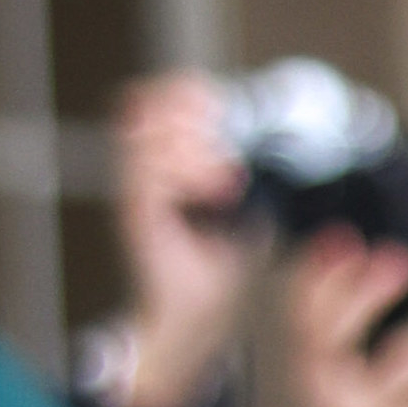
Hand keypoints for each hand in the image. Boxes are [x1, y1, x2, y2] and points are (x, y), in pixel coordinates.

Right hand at [106, 71, 252, 406]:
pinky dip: (188, 174)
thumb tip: (275, 143)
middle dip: (186, 111)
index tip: (219, 101)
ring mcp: (133, 193)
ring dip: (191, 146)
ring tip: (227, 174)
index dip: (183, 89)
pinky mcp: (136, 218)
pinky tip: (222, 189)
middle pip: (141, 106)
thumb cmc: (213, 264)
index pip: (152, 99)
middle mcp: (138, 172)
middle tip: (222, 135)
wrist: (193, 317)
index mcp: (159, 162)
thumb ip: (244, 170)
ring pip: (143, 139)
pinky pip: (148, 177)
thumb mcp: (240, 206)